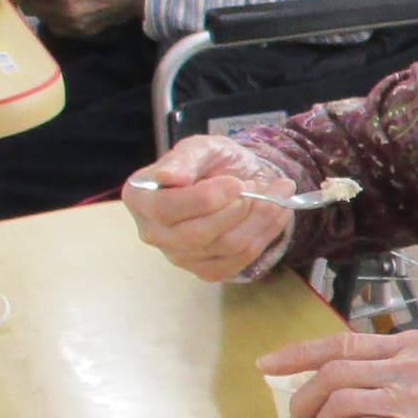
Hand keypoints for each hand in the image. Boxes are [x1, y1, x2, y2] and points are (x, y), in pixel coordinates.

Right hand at [125, 134, 294, 280]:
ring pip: (226, 247)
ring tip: (276, 192)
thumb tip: (167, 177)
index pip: (167, 210)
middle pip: (196, 235)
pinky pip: (241, 259)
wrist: (238, 178)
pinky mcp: (208, 270)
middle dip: (236, 209)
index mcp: (140, 198)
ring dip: (260, 218)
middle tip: (254, 185)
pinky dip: (266, 233)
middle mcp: (153, 232)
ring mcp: (179, 256)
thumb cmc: (213, 161)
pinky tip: (277, 211)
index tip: (236, 182)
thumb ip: (184, 159)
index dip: (206, 198)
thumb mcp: (201, 148)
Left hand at [256, 329, 417, 417]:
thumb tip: (355, 372)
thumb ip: (402, 361)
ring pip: (340, 400)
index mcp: (414, 343)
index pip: (342, 341)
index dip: (297, 353)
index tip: (269, 364)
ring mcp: (413, 397)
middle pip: (333, 372)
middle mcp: (410, 364)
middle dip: (300, 396)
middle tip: (294, 417)